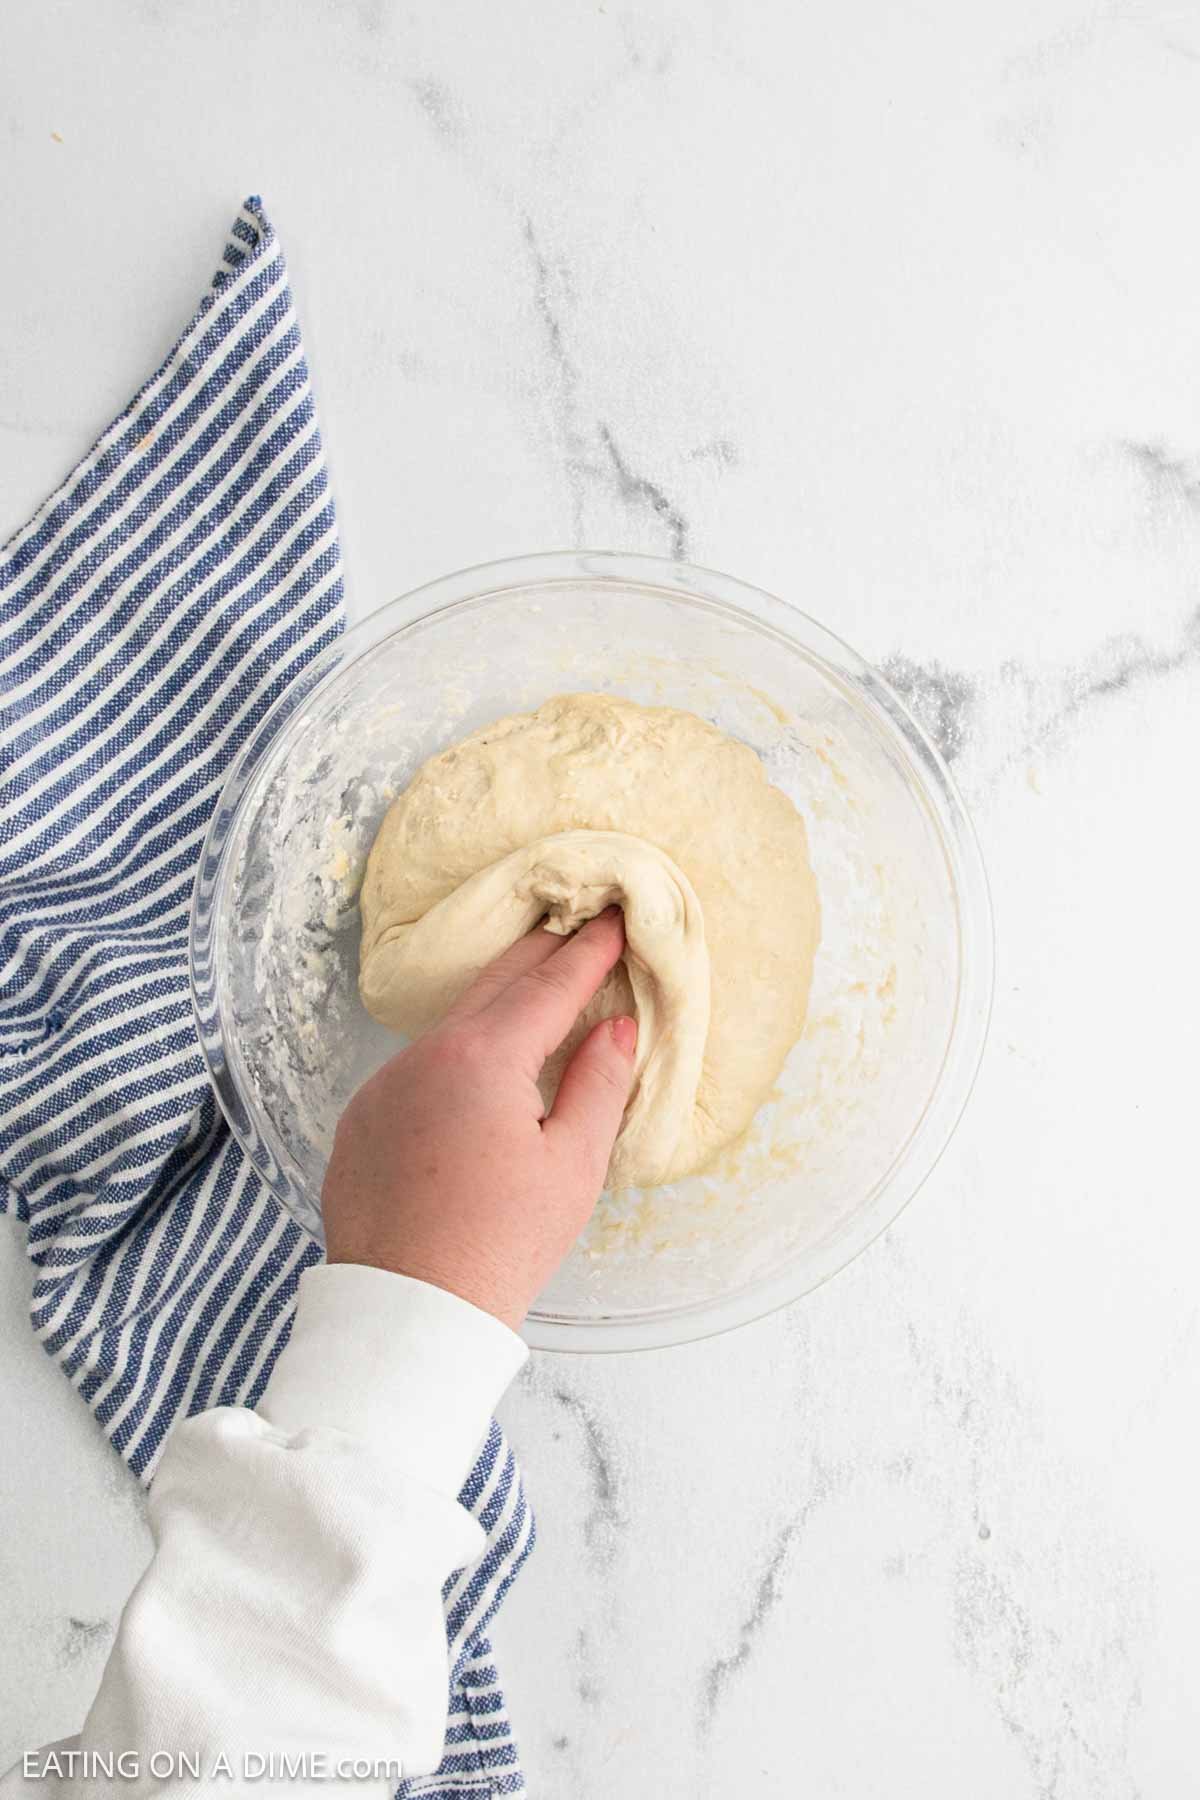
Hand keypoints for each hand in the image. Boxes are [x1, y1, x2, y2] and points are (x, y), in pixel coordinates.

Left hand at [322, 907, 636, 1329]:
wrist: (407, 1315)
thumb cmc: (501, 1246)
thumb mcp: (572, 1166)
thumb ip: (598, 1083)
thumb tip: (614, 1025)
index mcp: (480, 1059)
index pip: (548, 987)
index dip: (588, 952)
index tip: (616, 919)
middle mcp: (421, 1057)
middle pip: (493, 986)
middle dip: (541, 955)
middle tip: (579, 927)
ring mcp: (382, 1087)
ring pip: (450, 1027)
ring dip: (496, 1005)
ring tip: (538, 992)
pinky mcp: (360, 1121)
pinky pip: (417, 1068)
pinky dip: (457, 1054)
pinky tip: (481, 1071)